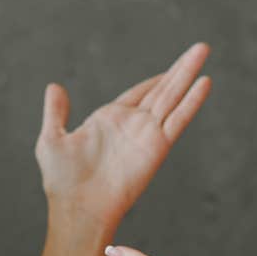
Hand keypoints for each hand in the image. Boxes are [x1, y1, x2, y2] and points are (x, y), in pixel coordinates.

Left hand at [36, 43, 212, 236]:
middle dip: (180, 68)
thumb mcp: (52, 139)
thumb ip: (56, 112)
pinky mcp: (157, 146)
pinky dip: (191, 101)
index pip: (139, 93)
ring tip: (204, 50)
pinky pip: (178, 119)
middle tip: (201, 48)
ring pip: (173, 96)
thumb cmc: (62, 181)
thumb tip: (54, 86)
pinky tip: (204, 82)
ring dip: (188, 73)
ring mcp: (147, 134)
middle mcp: (133, 124)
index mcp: (110, 120)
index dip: (156, 79)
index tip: (172, 67)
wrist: (78, 208)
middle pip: (162, 89)